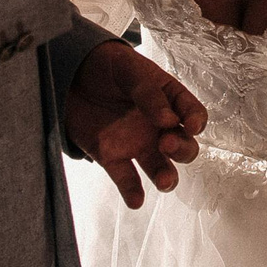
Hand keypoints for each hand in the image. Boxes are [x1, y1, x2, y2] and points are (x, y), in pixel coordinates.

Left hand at [67, 39, 204, 207]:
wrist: (70, 74)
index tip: (192, 125)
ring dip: (167, 177)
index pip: (193, 113)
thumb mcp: (128, 68)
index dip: (197, 120)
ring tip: (163, 180)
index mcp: (168, 99)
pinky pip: (127, 179)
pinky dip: (133, 192)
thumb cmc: (106, 66)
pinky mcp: (113, 158)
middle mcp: (158, 127)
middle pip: (184, 146)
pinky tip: (135, 200)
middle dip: (182, 149)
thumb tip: (168, 118)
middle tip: (166, 142)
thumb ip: (148, 91)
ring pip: (162, 168)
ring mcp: (137, 144)